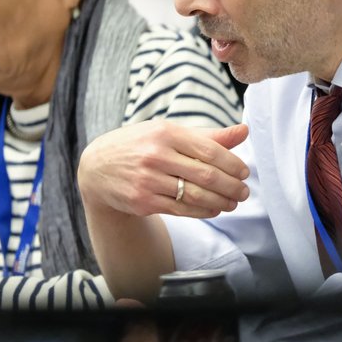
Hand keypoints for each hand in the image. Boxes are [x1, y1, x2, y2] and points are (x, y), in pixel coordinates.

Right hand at [79, 121, 249, 219]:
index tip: (244, 172)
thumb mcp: (168, 132)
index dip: (232, 163)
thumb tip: (243, 130)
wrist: (97, 168)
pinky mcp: (142, 201)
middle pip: (205, 175)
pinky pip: (181, 209)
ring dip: (221, 202)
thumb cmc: (141, 146)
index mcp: (165, 133)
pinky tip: (214, 209)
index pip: (209, 150)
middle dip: (231, 186)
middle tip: (244, 191)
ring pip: (195, 195)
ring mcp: (147, 180)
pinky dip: (202, 211)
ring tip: (233, 202)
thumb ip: (207, 135)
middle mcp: (155, 155)